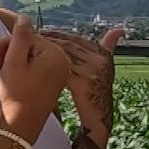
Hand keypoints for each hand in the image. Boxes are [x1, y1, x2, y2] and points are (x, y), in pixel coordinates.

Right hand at [0, 15, 69, 139]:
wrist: (23, 124)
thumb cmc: (18, 94)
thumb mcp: (14, 61)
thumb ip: (20, 36)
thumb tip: (24, 16)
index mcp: (56, 54)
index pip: (27, 38)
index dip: (6, 43)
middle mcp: (63, 61)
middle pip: (31, 46)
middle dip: (9, 50)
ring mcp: (60, 72)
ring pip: (33, 56)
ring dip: (13, 58)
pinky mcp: (55, 81)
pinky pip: (38, 66)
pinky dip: (23, 67)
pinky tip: (9, 72)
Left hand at [40, 28, 123, 144]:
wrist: (99, 119)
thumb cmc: (98, 94)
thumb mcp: (105, 68)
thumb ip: (108, 47)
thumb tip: (119, 30)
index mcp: (104, 55)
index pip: (75, 39)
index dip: (56, 36)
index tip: (41, 34)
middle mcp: (100, 60)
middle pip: (68, 45)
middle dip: (48, 41)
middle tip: (30, 39)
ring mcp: (93, 71)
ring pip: (62, 54)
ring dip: (44, 50)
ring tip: (29, 50)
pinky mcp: (84, 82)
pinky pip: (61, 68)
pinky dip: (47, 65)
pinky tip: (35, 66)